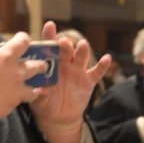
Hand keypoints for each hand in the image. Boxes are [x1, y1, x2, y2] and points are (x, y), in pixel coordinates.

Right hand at [0, 31, 46, 129]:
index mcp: (4, 57)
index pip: (23, 42)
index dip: (22, 39)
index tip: (22, 39)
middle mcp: (15, 73)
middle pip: (37, 66)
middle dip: (40, 64)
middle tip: (40, 65)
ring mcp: (15, 91)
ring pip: (34, 88)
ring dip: (32, 87)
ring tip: (29, 88)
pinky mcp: (11, 106)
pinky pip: (18, 101)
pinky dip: (15, 99)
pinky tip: (9, 99)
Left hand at [29, 21, 110, 142]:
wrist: (58, 118)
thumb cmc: (44, 103)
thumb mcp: (37, 98)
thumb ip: (37, 92)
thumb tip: (36, 89)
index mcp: (50, 65)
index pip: (49, 48)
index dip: (49, 36)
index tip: (50, 25)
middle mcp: (64, 64)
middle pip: (66, 50)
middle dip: (65, 45)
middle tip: (63, 42)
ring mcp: (77, 72)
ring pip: (81, 58)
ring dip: (82, 51)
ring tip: (82, 45)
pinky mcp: (88, 81)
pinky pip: (97, 72)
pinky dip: (103, 66)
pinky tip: (107, 58)